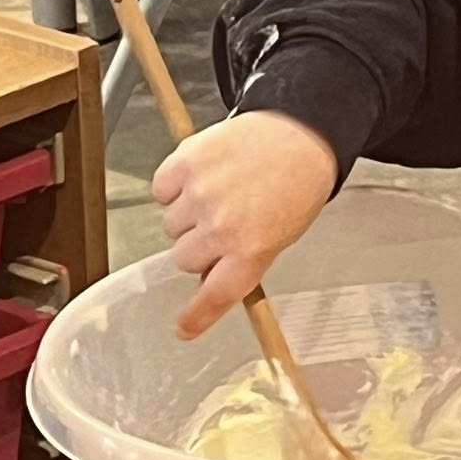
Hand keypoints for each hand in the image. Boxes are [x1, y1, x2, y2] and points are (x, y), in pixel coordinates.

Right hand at [153, 111, 337, 338]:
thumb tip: (209, 276)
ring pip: (170, 226)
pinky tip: (204, 174)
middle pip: (184, 259)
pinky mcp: (184, 164)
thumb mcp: (281, 234)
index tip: (184, 328)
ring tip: (220, 192)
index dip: (197, 316)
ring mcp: (199, 195)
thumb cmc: (296, 182)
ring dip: (188, 214)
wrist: (299, 132)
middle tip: (223, 222)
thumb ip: (244, 260)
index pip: (214, 295)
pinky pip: (161, 190)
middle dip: (199, 246)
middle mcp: (222, 226)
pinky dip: (175, 185)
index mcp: (252, 250)